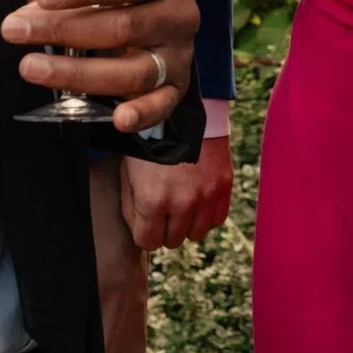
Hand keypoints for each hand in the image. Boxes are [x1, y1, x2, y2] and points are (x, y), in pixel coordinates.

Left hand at [0, 0, 199, 133]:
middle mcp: (181, 14)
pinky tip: (118, 120)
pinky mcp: (177, 87)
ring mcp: (181, 55)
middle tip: (14, 29)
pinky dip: (143, 114)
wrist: (165, 9)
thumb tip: (38, 2)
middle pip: (123, 27)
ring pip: (134, 71)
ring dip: (78, 73)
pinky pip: (162, 105)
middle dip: (63, 29)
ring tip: (30, 67)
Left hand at [120, 135, 234, 249]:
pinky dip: (206, 215)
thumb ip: (131, 207)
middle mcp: (182, 202)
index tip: (145, 220)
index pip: (148, 242)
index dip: (144, 232)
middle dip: (165, 229)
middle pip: (173, 241)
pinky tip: (197, 200)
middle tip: (162, 209)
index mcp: (153, 200)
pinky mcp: (223, 185)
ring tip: (181, 204)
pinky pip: (217, 219)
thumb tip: (141, 231)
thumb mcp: (128, 172)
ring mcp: (206, 194)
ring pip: (196, 234)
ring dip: (187, 223)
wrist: (181, 111)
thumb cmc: (148, 141)